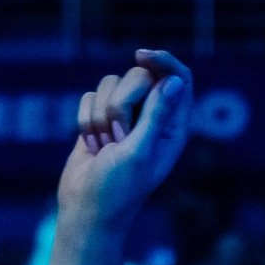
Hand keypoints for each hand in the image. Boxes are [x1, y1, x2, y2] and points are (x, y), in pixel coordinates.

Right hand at [54, 49, 194, 234]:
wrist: (85, 209)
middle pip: (140, 75)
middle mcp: (153, 118)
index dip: (163, 61)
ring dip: (101, 116)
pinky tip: (92, 146)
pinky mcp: (100, 120)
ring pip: (111, 84)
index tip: (141, 56)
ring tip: (105, 146)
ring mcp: (126, 118)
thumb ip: (157, 116)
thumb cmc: (117, 189)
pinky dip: (86, 120)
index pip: (179, 77)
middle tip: (118, 138)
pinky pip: (90, 97)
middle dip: (121, 103)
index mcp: (173, 127)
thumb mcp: (140, 152)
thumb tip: (176, 81)